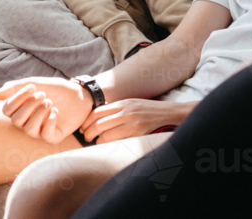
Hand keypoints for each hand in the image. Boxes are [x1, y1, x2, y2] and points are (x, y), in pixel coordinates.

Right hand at [0, 77, 92, 143]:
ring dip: (39, 114)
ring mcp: (40, 130)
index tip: (32, 87)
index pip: (7, 110)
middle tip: (43, 94)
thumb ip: (15, 87)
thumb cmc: (56, 89)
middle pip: (16, 121)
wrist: (79, 94)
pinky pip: (45, 135)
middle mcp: (27, 122)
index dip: (17, 99)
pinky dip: (49, 122)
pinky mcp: (53, 136)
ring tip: (50, 102)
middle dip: (29, 106)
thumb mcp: (36, 83)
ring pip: (29, 129)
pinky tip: (56, 111)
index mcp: (21, 110)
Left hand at [80, 99, 194, 143]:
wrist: (169, 114)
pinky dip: (109, 146)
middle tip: (85, 137)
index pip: (97, 112)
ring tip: (96, 143)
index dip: (86, 121)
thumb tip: (97, 117)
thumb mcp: (132, 104)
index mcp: (123, 104)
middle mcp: (126, 112)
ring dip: (97, 141)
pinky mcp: (138, 135)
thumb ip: (117, 109)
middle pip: (98, 124)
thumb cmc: (149, 110)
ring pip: (106, 135)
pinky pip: (118, 142)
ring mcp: (132, 124)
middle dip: (88, 133)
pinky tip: (108, 146)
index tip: (82, 127)